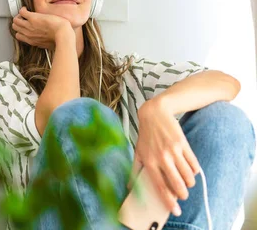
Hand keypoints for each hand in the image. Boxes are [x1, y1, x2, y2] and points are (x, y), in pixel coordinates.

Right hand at [11, 7, 73, 48]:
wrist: (62, 34)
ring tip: (23, 13)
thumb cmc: (58, 40)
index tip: (23, 26)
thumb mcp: (47, 45)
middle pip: (15, 27)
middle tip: (22, 18)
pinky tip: (26, 8)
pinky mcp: (32, 18)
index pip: (19, 36)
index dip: (20, 30)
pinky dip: (22, 9)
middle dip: (18, 22)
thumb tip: (45, 41)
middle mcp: (28, 34)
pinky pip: (21, 12)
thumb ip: (42, 42)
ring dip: (18, 16)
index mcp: (32, 40)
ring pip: (15, 20)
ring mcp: (29, 25)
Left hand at [132, 98, 200, 216]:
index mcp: (148, 162)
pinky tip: (190, 170)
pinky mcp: (183, 144)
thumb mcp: (137, 152)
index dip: (168, 201)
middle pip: (177, 184)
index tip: (175, 211)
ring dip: (189, 183)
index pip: (159, 186)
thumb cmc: (146, 136)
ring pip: (188, 176)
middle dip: (183, 194)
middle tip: (183, 195)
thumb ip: (134, 170)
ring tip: (186, 182)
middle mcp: (161, 157)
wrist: (154, 114)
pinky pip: (194, 165)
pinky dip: (194, 171)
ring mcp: (173, 151)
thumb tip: (129, 187)